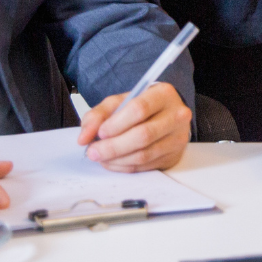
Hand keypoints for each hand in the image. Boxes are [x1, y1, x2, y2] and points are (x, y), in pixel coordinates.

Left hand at [77, 82, 191, 171]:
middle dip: (113, 147)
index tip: (100, 133)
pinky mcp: (174, 156)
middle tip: (93, 152)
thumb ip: (98, 115)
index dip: (116, 124)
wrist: (166, 116)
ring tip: (101, 157)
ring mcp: (177, 137)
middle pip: (143, 135)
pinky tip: (113, 162)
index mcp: (163, 94)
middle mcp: (176, 115)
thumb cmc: (141, 106)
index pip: (139, 109)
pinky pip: (145, 166)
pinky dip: (124, 167)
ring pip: (144, 154)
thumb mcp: (118, 102)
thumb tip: (84, 138)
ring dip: (117, 159)